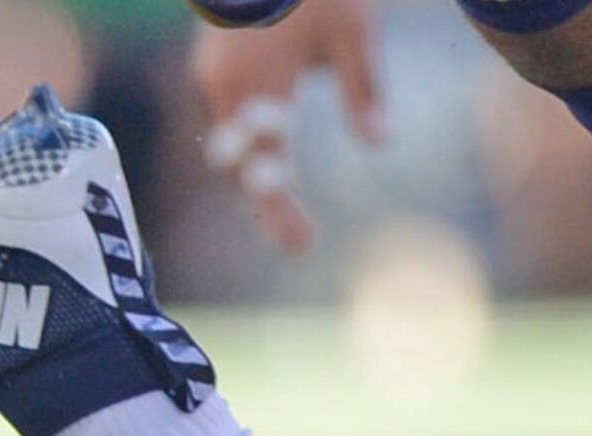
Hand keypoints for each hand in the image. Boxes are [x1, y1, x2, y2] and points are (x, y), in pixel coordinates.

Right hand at [191, 0, 383, 253]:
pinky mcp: (213, 57)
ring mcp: (213, 70)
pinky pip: (226, 114)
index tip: (299, 246)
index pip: (266, 166)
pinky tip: (268, 156)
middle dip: (266, 201)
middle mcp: (226, 85)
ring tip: (283, 206)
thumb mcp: (352, 34)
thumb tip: (379, 143)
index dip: (280, 211)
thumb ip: (362, 91)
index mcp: (258, 86)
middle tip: (295, 239)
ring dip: (253, 173)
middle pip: (239, 163)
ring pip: (228, 140)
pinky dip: (246, 142)